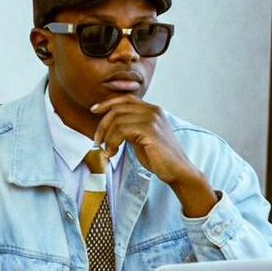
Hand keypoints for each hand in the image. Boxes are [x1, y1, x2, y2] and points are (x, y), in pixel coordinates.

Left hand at [91, 96, 217, 216]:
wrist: (177, 171)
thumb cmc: (159, 158)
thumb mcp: (142, 138)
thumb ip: (130, 128)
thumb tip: (110, 126)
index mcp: (152, 110)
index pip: (126, 99)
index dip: (108, 103)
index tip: (94, 111)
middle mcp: (153, 110)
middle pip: (118, 108)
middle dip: (103, 125)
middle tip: (97, 141)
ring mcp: (152, 119)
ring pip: (117, 120)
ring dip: (107, 137)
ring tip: (108, 151)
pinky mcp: (149, 130)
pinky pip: (121, 131)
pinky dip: (112, 142)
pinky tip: (113, 153)